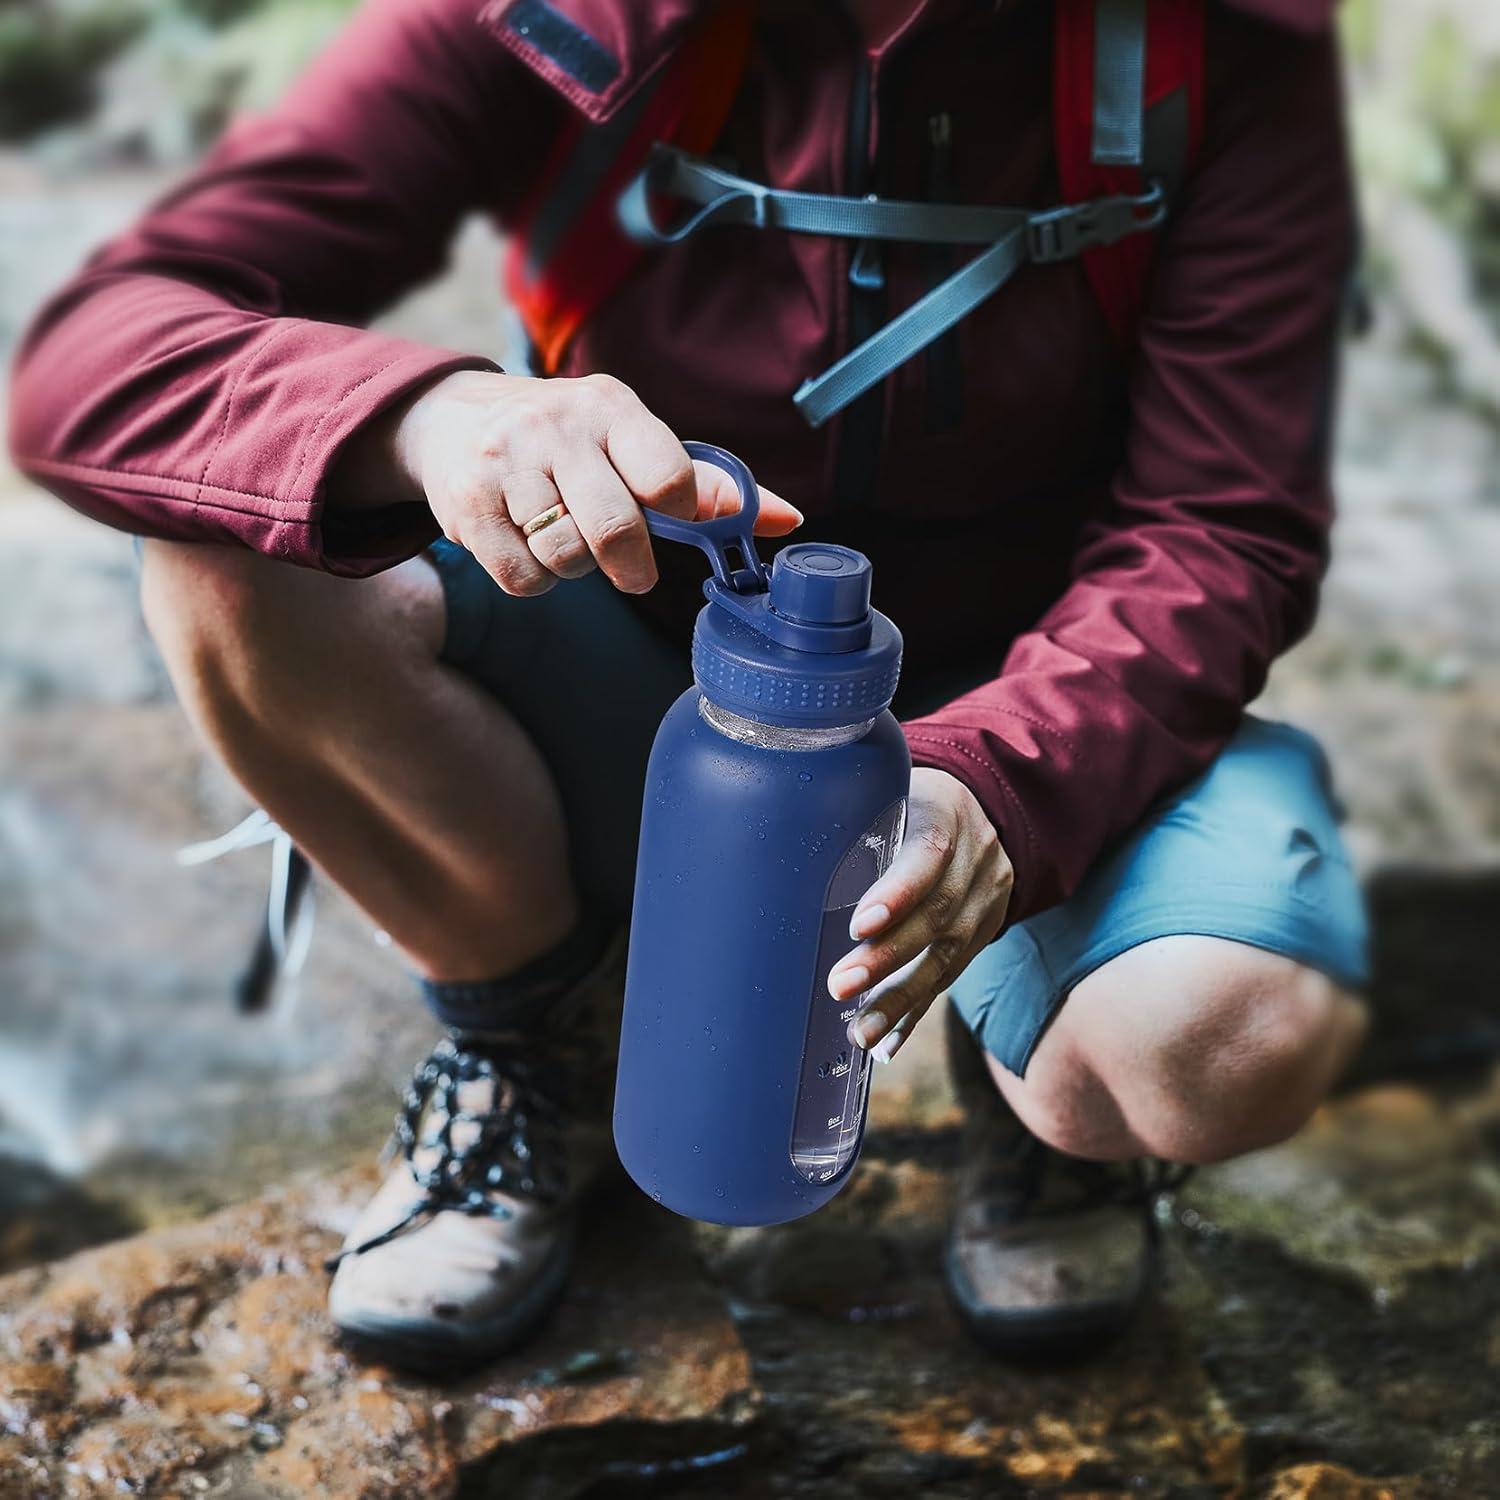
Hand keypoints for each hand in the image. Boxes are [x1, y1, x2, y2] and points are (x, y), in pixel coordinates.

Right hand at [381, 370, 801, 594]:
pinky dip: (535, 578)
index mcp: (611, 407)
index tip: (668, 517)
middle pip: (616, 530)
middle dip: (631, 565)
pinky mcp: (467, 503)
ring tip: (564, 537)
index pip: (667, 474)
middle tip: (632, 569)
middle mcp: (556, 426)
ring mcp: (506, 462)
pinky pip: (522, 577)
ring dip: (576, 567)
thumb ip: (706, 485)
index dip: (679, 511)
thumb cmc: (570, 443)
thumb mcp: (633, 443)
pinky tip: (527, 545)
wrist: (451, 419)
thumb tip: (788, 519)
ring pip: (567, 558)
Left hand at [829, 768, 1012, 1063]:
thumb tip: (771, 842)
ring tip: (861, 1031)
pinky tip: (886, 1043)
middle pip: (937, 915)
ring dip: (900, 999)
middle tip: (839, 985)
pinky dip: (915, 1012)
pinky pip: (950, 979)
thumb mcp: (888, 788)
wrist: (980, 810)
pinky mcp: (982, 936)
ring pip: (946, 957)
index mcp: (946, 814)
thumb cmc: (906, 800)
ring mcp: (986, 903)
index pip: (929, 855)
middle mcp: (976, 861)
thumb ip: (849, 813)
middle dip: (887, 957)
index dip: (898, 893)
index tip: (858, 925)